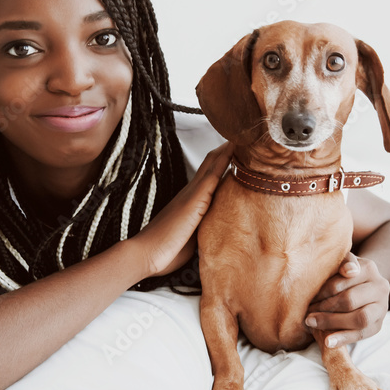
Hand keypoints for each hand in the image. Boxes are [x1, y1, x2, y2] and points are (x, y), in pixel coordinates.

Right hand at [131, 141, 234, 276]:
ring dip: (228, 150)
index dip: (221, 163)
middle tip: (242, 137)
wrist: (146, 254)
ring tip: (243, 135)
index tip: (236, 153)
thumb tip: (217, 229)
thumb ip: (201, 227)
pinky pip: (213, 174)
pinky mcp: (196, 199)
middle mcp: (190, 192)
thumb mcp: (190, 237)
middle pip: (210, 164)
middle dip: (226, 151)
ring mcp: (192, 193)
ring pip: (213, 164)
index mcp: (189, 201)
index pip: (208, 176)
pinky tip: (235, 148)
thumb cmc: (166, 250)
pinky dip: (225, 159)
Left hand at [305, 253, 389, 348]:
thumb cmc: (343, 275)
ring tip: (312, 323)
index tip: (308, 297)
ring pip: (359, 318)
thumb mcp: (340, 264)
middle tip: (307, 312)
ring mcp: (381, 307)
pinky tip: (328, 342)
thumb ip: (341, 262)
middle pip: (350, 300)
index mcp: (369, 268)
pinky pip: (361, 334)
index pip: (344, 279)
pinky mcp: (378, 325)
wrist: (361, 288)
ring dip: (332, 322)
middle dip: (325, 308)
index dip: (324, 289)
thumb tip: (348, 271)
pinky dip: (343, 338)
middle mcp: (380, 287)